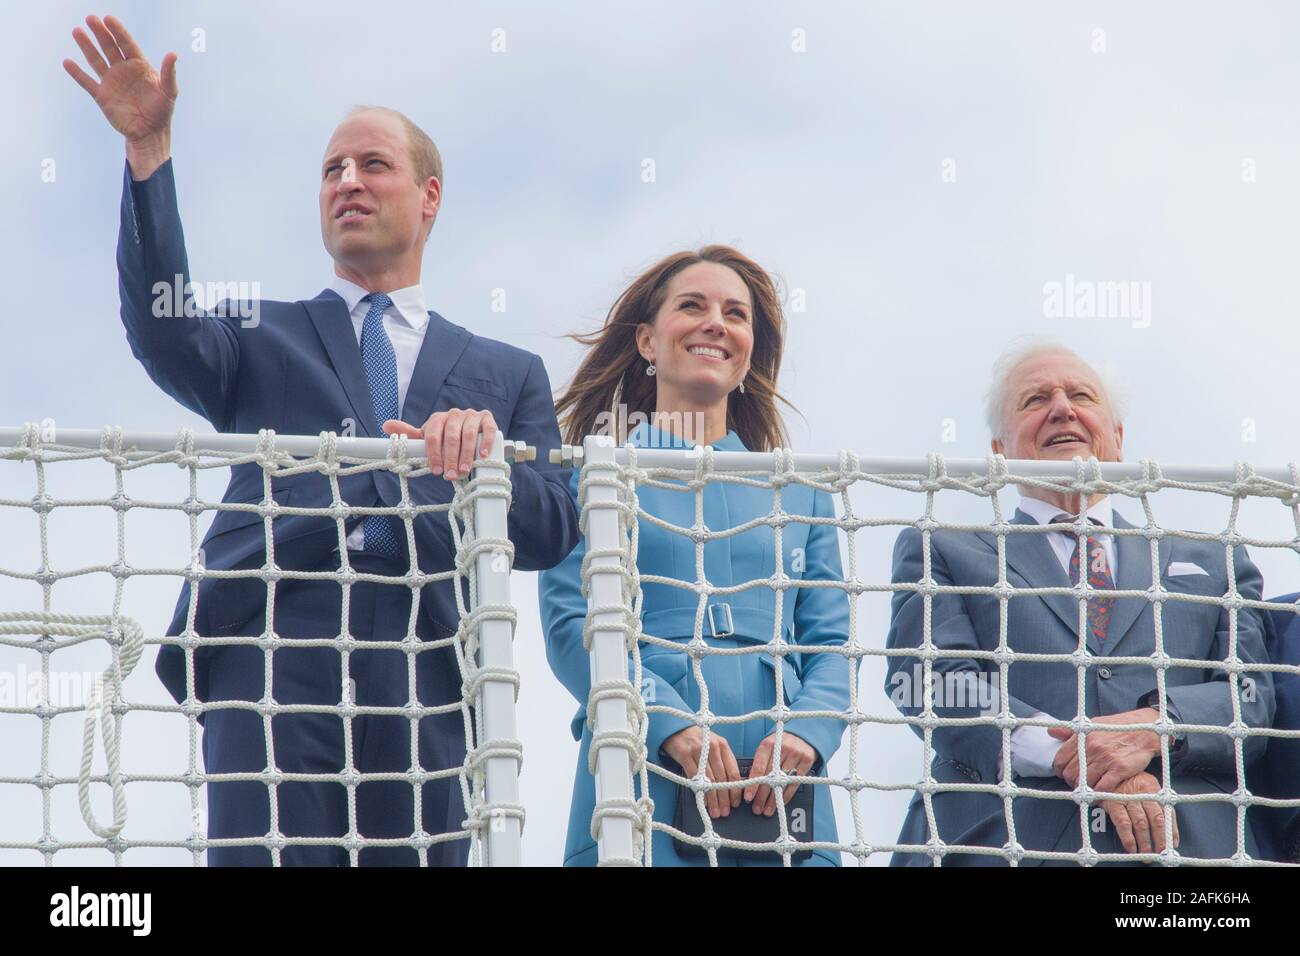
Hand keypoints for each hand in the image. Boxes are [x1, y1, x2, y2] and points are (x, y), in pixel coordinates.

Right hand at [63, 15, 177, 178]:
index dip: (118, 31)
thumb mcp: (169, 92)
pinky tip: (68, 62)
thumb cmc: (162, 112)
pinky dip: (77, 73)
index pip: (127, 44)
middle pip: (109, 47)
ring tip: (77, 31)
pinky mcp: (102, 95)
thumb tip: (173, 54)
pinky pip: (87, 82)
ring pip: (96, 60)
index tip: (109, 19)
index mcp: (139, 66)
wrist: (150, 134)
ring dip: (86, 46)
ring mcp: (111, 81)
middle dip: (100, 33)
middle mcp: (123, 70)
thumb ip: (169, 73)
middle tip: (91, 18)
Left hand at [383, 409, 498, 480]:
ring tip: (464, 470)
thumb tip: (386, 425)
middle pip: (451, 436)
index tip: (435, 471)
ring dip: (466, 454)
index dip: (433, 454)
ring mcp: (472, 415)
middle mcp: (455, 414)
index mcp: (438, 418)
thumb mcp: (429, 437)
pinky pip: (488, 429)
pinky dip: (486, 443)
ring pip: (469, 434)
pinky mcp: (487, 419)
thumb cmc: (446, 437)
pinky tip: (483, 456)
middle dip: (450, 458)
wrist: (471, 428)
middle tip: (450, 475)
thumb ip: (410, 434)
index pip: (432, 435)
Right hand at [662, 728, 741, 819]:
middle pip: (722, 778)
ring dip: (714, 799)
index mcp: (723, 746)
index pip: (733, 772)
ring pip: (710, 780)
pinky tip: (704, 802)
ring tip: (716, 812)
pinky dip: (700, 791)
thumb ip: (722, 761)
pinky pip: (695, 777)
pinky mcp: (685, 755)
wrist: (677, 728)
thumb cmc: (698, 740)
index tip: (736, 803)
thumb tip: (732, 785)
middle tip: (726, 812)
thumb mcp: (714, 745)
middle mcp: (713, 748)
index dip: (735, 790)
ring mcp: (699, 751)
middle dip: (725, 798)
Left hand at [744, 731, 816, 815]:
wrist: (802, 734)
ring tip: (767, 810)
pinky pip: (795, 782)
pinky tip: (780, 802)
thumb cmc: (780, 743)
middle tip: (756, 808)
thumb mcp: (768, 747)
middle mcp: (782, 748)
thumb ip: (760, 762)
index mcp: (768, 744)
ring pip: (782, 781)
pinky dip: (787, 794)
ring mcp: (796, 754)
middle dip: (762, 795)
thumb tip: (748, 784)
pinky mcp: (807, 761)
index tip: (748, 797)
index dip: (753, 783)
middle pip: (770, 776)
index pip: (758, 766)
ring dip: (773, 798)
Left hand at [1049, 708, 1161, 792]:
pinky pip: (1103, 787)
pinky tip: (1098, 795)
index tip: (1063, 774)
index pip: (1060, 759)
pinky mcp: (1120, 769)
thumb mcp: (1092, 724)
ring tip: (1087, 789)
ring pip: (1085, 782)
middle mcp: (1092, 747)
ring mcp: (1106, 758)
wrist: (1144, 730)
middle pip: (1070, 773)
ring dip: (1084, 789)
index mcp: (1083, 737)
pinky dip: (1098, 794)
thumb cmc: (1116, 727)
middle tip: (1077, 783)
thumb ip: (1071, 731)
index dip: (1059, 770)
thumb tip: (1051, 731)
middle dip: (1071, 781)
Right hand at [1097, 771, 1178, 854]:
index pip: (1167, 812)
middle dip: (1160, 839)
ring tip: (1146, 855)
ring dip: (1145, 842)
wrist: (1102, 767)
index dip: (1171, 830)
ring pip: (1141, 824)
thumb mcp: (1142, 783)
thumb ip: (1153, 800)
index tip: (1172, 844)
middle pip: (1156, 820)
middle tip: (1160, 853)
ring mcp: (1127, 797)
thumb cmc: (1124, 779)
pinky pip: (1123, 823)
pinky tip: (1131, 848)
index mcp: (1152, 787)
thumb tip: (1166, 826)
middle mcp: (1142, 792)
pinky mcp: (1113, 802)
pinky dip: (1128, 837)